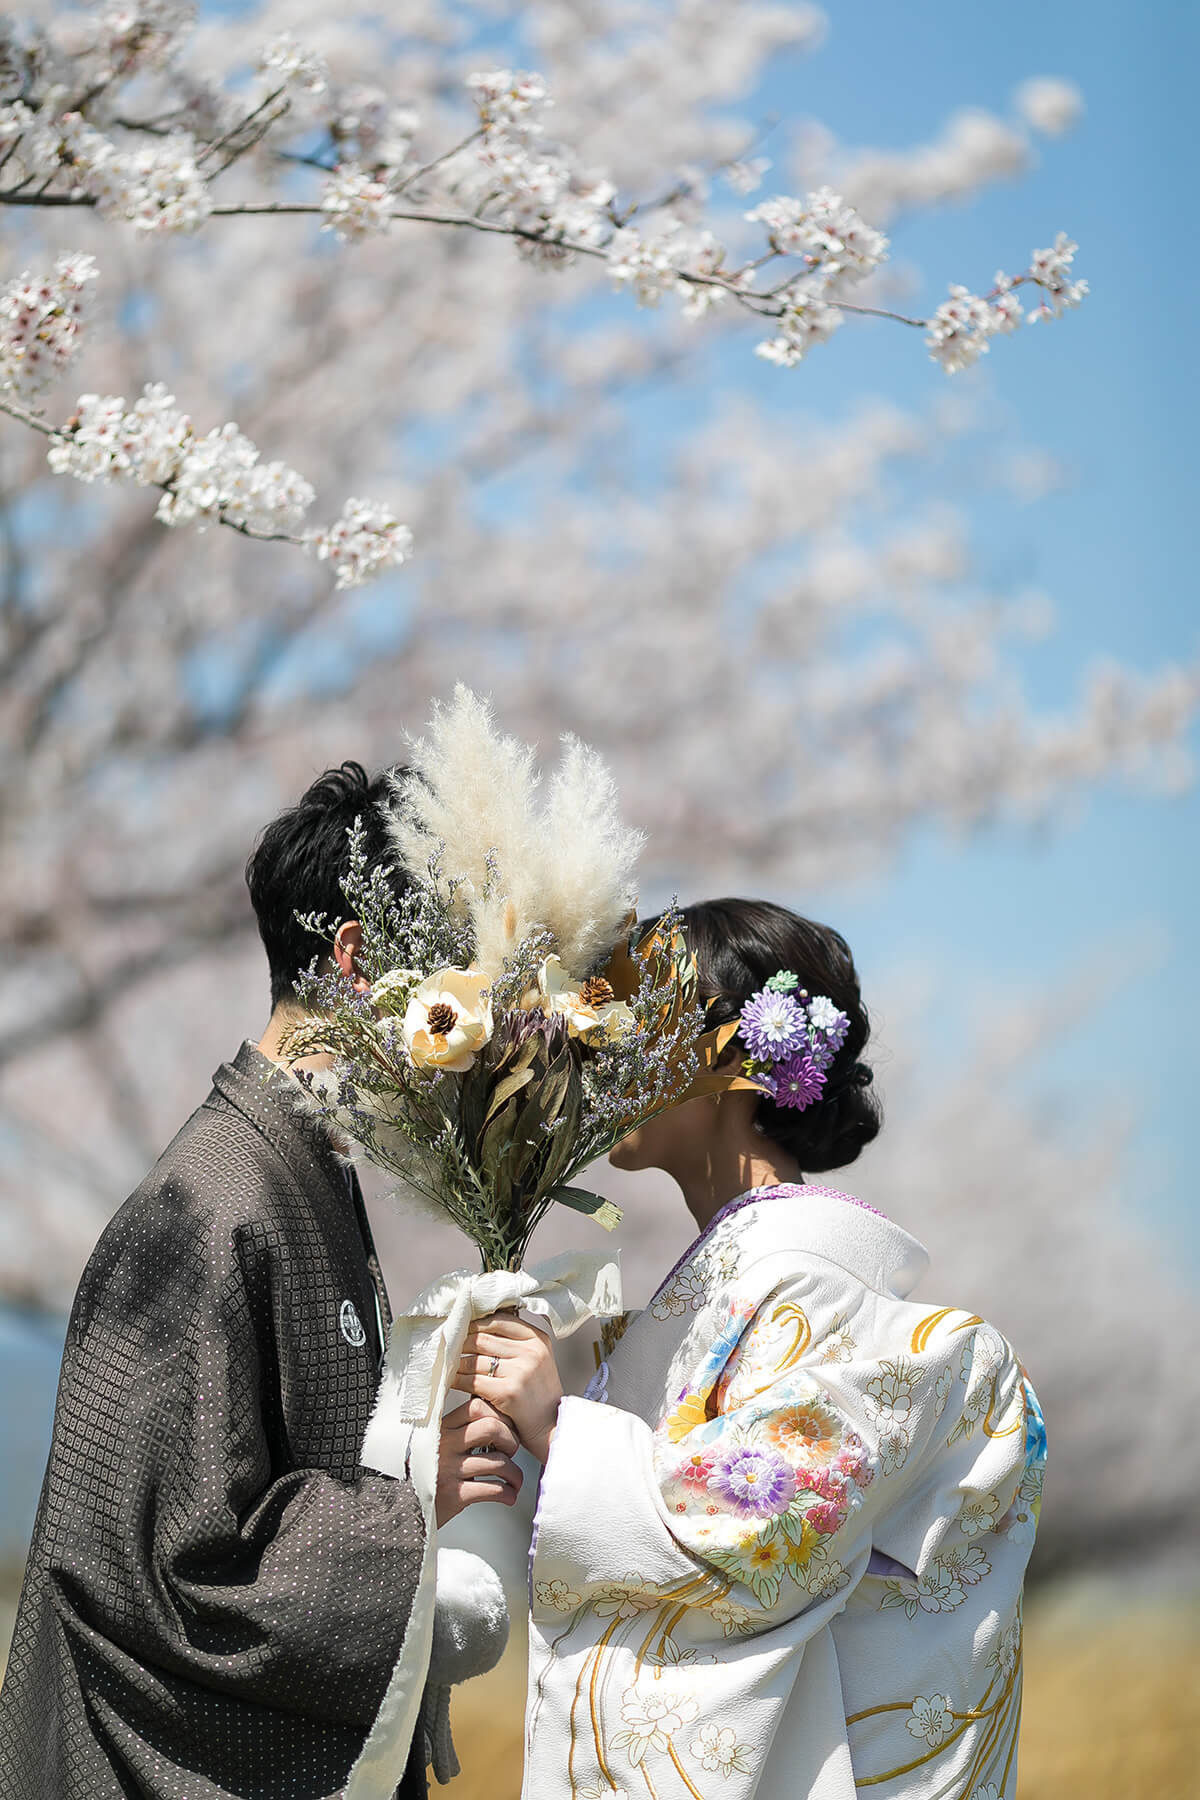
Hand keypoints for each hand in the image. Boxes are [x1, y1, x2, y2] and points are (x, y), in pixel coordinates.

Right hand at [436, 1396, 522, 1526]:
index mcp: (442, 1430)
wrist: (403, 1506)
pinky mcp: (454, 1495)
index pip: (476, 1407)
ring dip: (514, 1473)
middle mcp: (445, 1446)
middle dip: (510, 1440)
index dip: (499, 1416)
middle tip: (511, 1452)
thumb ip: (457, 1432)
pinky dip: (507, 1494)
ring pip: (498, 1462)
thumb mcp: (435, 1445)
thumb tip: (493, 1420)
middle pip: (491, 1428)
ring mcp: (450, 1470)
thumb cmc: (425, 1475)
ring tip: (515, 1480)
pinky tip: (508, 1496)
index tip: (506, 1429)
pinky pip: (493, 1490)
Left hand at [456, 1313, 562, 1463]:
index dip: (476, 1324)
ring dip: (456, 1363)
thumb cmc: (538, 1393)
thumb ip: (515, 1343)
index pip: (500, 1321)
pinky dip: (457, 1380)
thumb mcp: (536, 1360)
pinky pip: (472, 1381)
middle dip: (462, 1343)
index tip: (462, 1328)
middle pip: (483, 1338)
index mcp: (538, 1339)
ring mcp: (520, 1371)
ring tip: (448, 1365)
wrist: (551, 1427)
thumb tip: (478, 1329)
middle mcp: (531, 1351)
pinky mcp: (508, 1392)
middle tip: (448, 1347)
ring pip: (475, 1360)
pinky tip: (450, 1381)